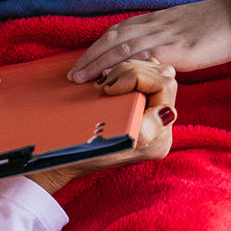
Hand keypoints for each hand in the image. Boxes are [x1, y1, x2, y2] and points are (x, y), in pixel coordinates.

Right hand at [28, 59, 177, 192]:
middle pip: (163, 75)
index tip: (108, 87)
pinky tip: (109, 79)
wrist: (61, 162)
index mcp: (159, 138)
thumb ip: (145, 130)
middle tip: (104, 82)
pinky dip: (128, 71)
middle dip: (132, 69)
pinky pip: (146, 77)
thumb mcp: (109, 144)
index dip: (136, 76)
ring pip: (156, 72)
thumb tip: (169, 111)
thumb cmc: (79, 155)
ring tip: (105, 81)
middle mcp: (163, 128)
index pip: (164, 86)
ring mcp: (154, 117)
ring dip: (129, 68)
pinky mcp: (144, 108)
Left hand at [67, 0, 230, 82]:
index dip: (97, 46)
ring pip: (122, 47)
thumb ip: (165, 40)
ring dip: (99, 63)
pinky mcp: (176, 49)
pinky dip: (124, 68)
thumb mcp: (183, 30)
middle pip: (113, 38)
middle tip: (72, 74)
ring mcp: (164, 36)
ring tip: (83, 79)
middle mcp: (155, 25)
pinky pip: (143, 58)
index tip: (82, 60)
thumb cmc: (214, 27)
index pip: (118, 31)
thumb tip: (151, 57)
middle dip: (90, 56)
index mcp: (156, 20)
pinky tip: (113, 79)